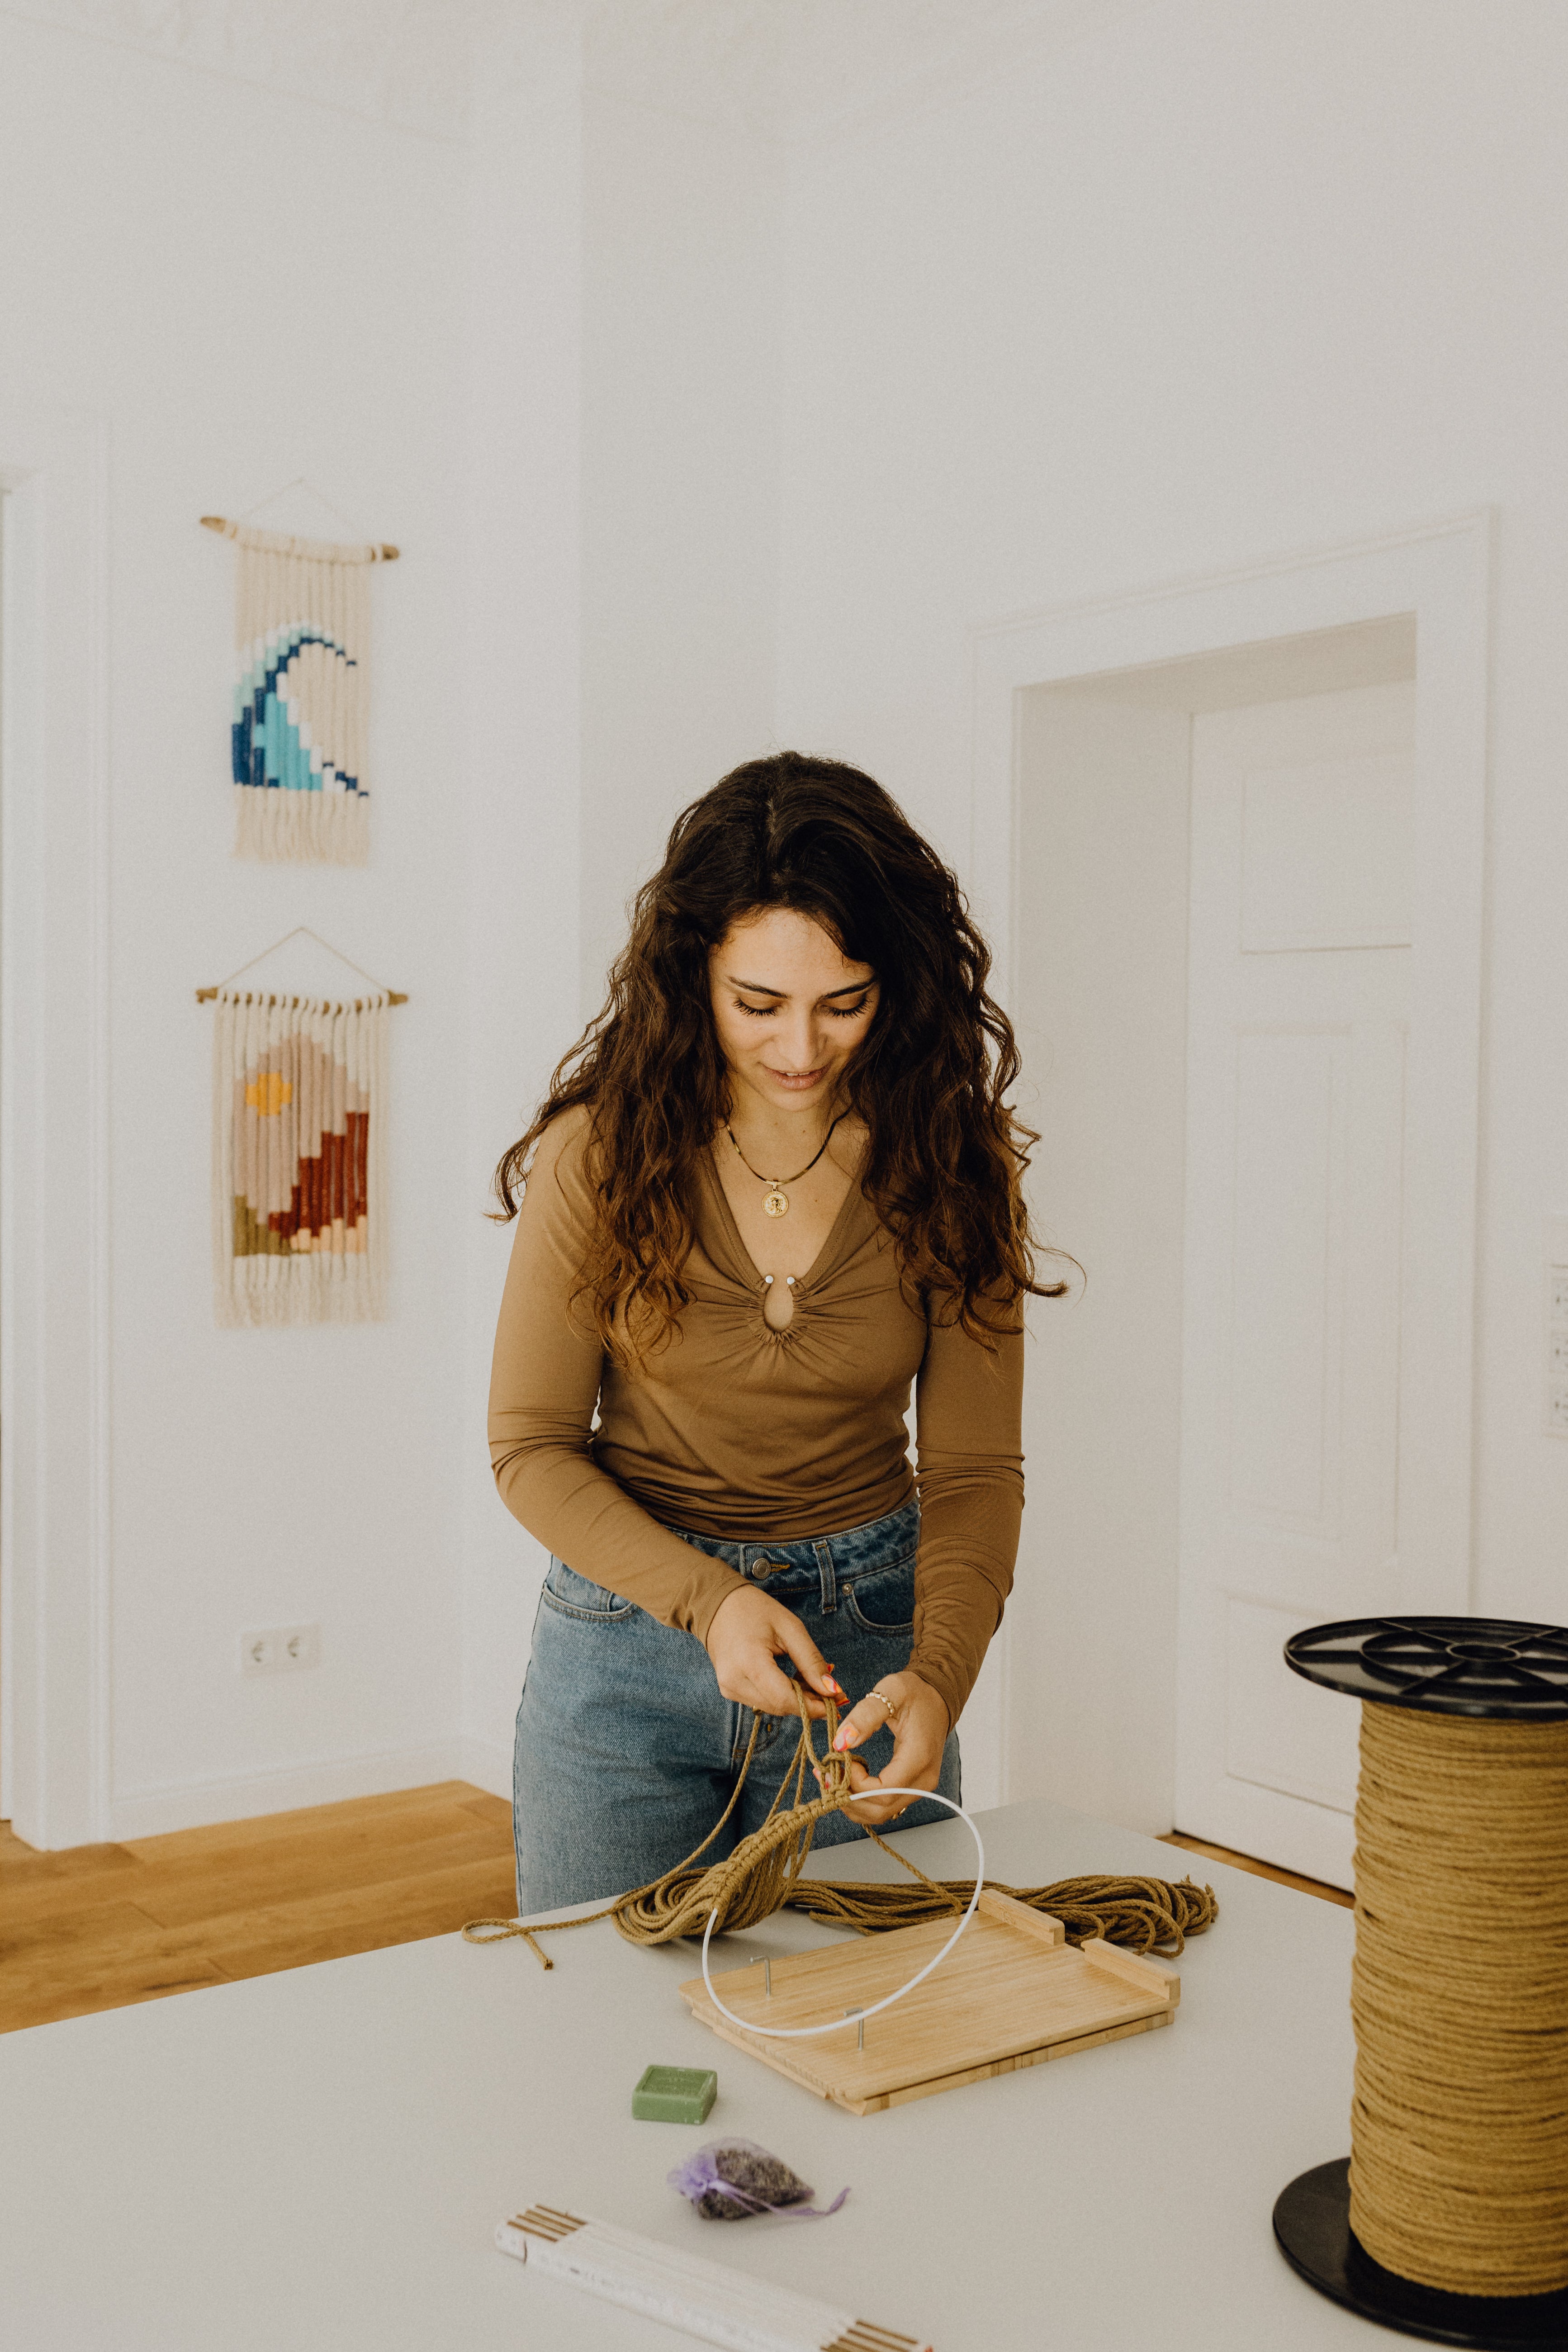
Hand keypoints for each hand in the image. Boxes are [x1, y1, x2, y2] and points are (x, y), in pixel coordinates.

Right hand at [704, 1584, 846, 1718]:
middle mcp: (734, 1681)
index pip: (786, 1700)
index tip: (837, 1701)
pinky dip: (780, 1696)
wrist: (718, 1605)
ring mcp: (728, 1688)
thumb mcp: (790, 1628)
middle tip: (828, 1689)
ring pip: (772, 1708)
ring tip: (808, 1679)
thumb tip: (832, 1690)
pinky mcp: (729, 1690)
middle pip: (780, 1707)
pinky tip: (789, 1680)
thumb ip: (811, 1661)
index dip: (814, 1706)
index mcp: (749, 1662)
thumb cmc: (755, 1610)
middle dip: (808, 1703)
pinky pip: (761, 1702)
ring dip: (795, 1700)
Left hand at [819, 1671, 949, 1827]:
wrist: (937, 1698)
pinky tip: (847, 1779)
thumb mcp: (890, 1691)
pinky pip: (884, 1806)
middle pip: (880, 1810)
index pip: (883, 1790)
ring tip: (833, 1776)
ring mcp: (919, 1788)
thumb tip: (841, 1742)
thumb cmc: (915, 1693)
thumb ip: (865, 1715)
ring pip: (880, 1814)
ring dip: (852, 1801)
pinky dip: (861, 1800)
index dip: (855, 1783)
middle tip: (827, 1773)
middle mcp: (923, 1780)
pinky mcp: (912, 1788)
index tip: (840, 1758)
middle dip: (848, 1796)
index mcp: (919, 1757)